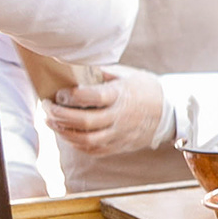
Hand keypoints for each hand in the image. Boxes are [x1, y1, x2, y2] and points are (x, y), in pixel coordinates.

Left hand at [38, 66, 170, 157]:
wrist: (170, 111)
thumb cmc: (144, 89)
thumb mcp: (126, 74)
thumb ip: (101, 73)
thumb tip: (73, 68)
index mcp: (121, 95)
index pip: (92, 97)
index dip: (70, 96)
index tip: (59, 92)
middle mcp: (120, 117)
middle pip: (84, 121)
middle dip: (59, 115)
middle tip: (47, 107)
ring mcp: (120, 134)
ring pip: (86, 139)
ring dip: (63, 132)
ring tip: (51, 121)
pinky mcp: (120, 145)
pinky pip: (93, 150)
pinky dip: (75, 144)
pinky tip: (67, 134)